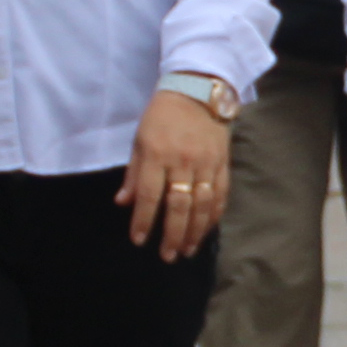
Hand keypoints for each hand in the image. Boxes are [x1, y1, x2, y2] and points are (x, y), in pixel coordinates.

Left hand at [121, 89, 235, 259]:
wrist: (197, 91)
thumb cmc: (161, 116)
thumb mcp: (140, 140)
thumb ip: (134, 173)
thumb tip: (123, 203)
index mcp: (157, 154)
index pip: (150, 195)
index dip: (144, 220)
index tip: (139, 240)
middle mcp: (183, 161)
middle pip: (179, 205)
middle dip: (172, 234)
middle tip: (167, 255)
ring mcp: (206, 163)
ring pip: (202, 204)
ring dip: (195, 231)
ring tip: (187, 250)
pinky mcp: (222, 163)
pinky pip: (220, 194)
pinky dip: (213, 216)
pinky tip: (206, 230)